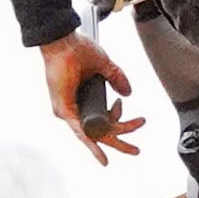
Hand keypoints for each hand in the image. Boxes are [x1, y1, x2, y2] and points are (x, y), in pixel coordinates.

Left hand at [41, 31, 141, 160]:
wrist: (62, 41)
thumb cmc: (75, 49)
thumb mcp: (103, 66)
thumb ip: (116, 78)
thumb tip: (128, 93)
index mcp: (82, 99)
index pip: (104, 119)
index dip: (119, 118)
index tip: (124, 104)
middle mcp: (74, 108)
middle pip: (101, 132)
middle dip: (121, 143)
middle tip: (136, 151)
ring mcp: (68, 111)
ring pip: (96, 134)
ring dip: (115, 141)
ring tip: (133, 148)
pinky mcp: (64, 111)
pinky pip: (81, 133)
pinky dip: (92, 144)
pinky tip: (102, 156)